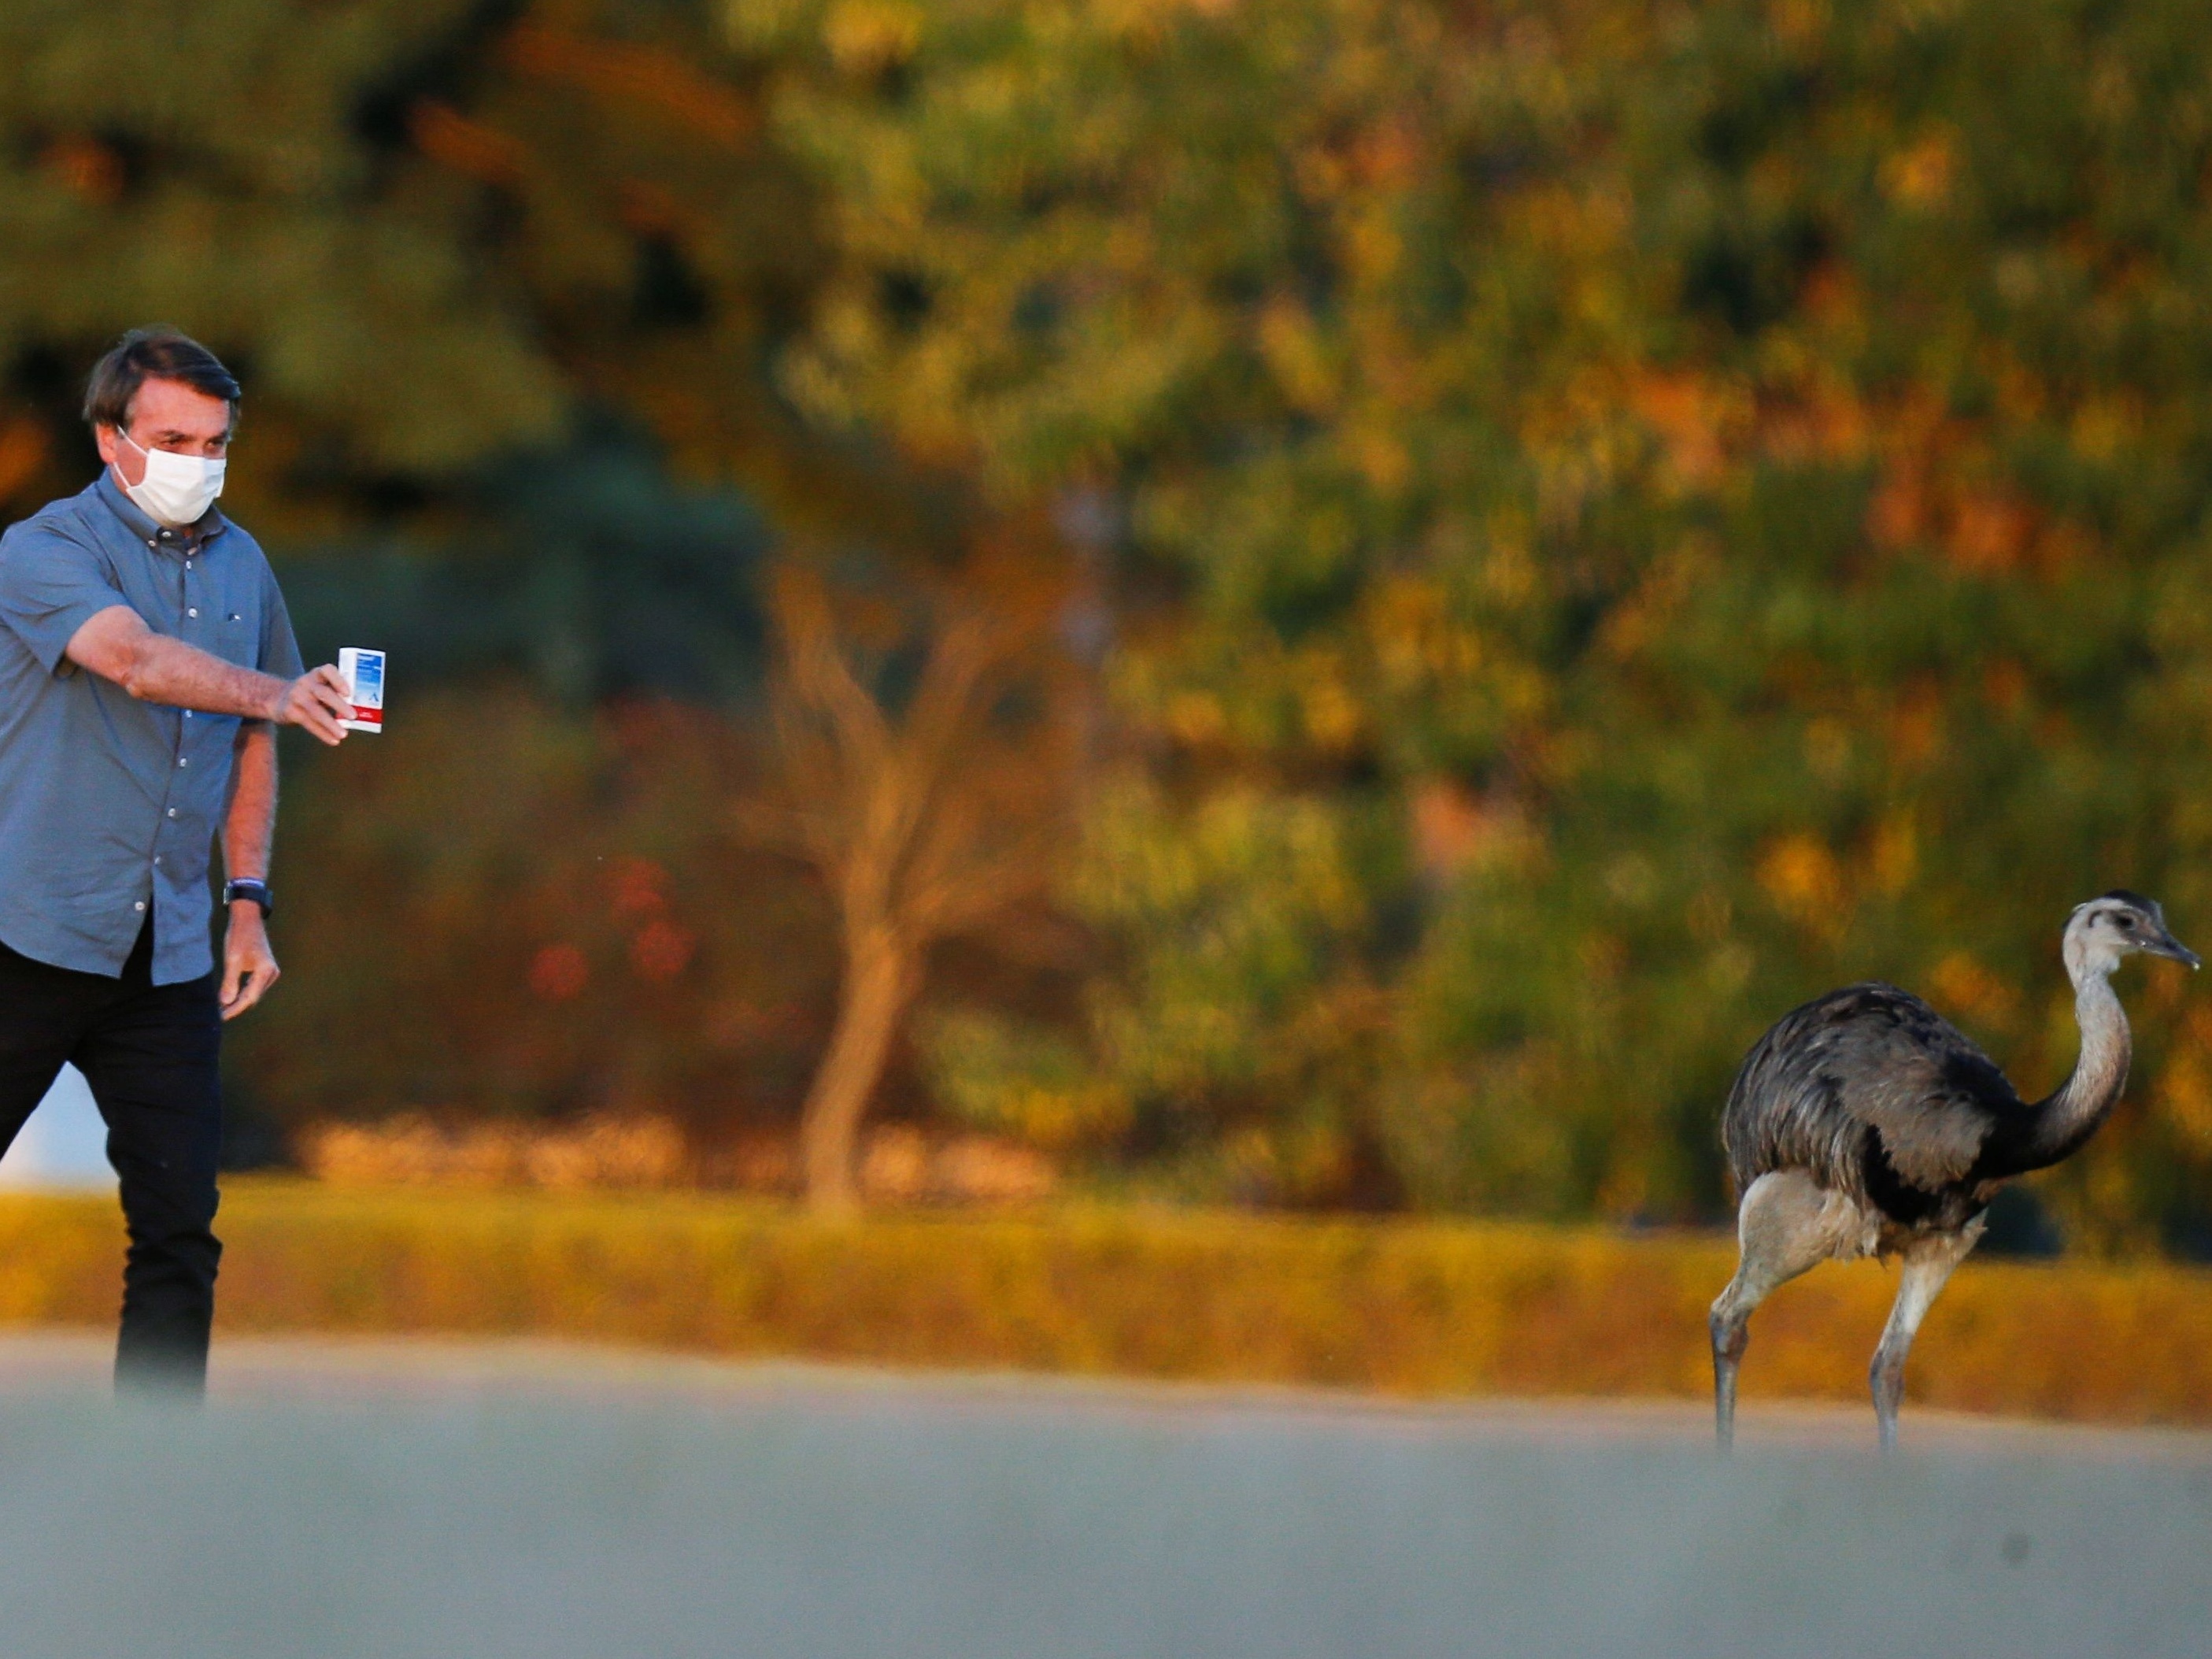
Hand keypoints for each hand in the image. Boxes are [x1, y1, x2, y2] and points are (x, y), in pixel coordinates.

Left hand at [220, 902, 280, 1020]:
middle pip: (253, 997)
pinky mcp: (265, 969)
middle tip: (219, 1015)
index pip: (249, 998)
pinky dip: (242, 992)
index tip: (220, 1017)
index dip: (234, 1009)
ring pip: (253, 992)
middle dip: (236, 1006)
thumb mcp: (232, 960)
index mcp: (266, 972)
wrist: (248, 919)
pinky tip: (231, 996)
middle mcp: (272, 974)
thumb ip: (230, 982)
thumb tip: (226, 1003)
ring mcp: (270, 972)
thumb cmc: (240, 937)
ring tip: (223, 1008)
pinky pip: (254, 986)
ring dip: (239, 1000)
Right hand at [272, 665, 352, 745]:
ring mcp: (296, 697)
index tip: (348, 692)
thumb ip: (337, 694)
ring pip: (315, 711)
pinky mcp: (290, 712)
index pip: (327, 671)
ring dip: (331, 724)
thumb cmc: (310, 693)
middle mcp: (306, 683)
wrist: (276, 698)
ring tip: (343, 734)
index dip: (338, 680)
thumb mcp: (320, 686)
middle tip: (354, 716)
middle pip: (323, 693)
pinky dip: (323, 733)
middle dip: (339, 705)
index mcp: (317, 674)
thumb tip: (361, 711)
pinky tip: (334, 740)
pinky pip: (309, 723)